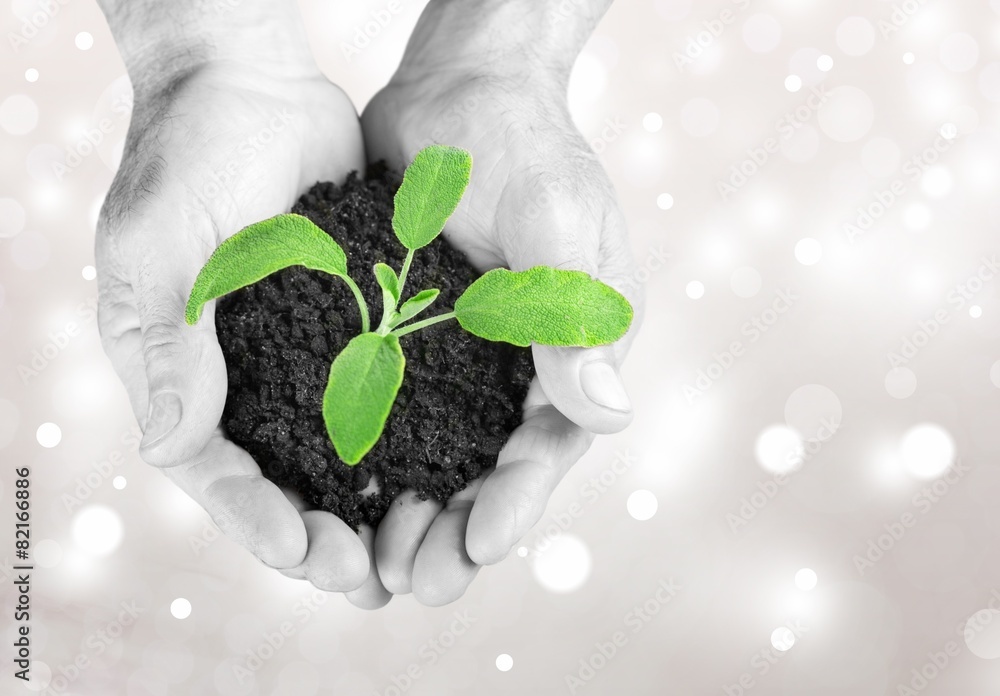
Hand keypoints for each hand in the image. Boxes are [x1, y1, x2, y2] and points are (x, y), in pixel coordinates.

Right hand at [96, 4, 376, 597]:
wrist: (249, 83)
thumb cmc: (184, 156)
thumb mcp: (156, 249)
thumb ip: (165, 348)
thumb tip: (174, 449)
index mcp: (187, 374)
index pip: (218, 472)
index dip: (258, 521)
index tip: (309, 554)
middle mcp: (247, 377)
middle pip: (285, 481)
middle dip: (326, 535)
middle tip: (373, 577)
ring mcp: (306, 353)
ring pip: (340, 452)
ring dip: (375, 504)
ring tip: (418, 546)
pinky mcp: (358, 322)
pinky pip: (384, 391)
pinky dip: (409, 435)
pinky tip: (446, 468)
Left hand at [359, 0, 642, 605]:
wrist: (459, 92)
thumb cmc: (524, 145)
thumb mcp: (555, 222)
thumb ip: (571, 314)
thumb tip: (606, 416)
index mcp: (576, 349)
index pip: (551, 442)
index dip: (518, 500)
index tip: (476, 547)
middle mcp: (524, 366)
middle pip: (492, 468)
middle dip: (457, 529)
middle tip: (412, 582)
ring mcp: (466, 357)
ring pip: (440, 456)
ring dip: (409, 510)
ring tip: (367, 564)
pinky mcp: (412, 339)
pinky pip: (393, 410)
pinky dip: (371, 457)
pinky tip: (332, 492)